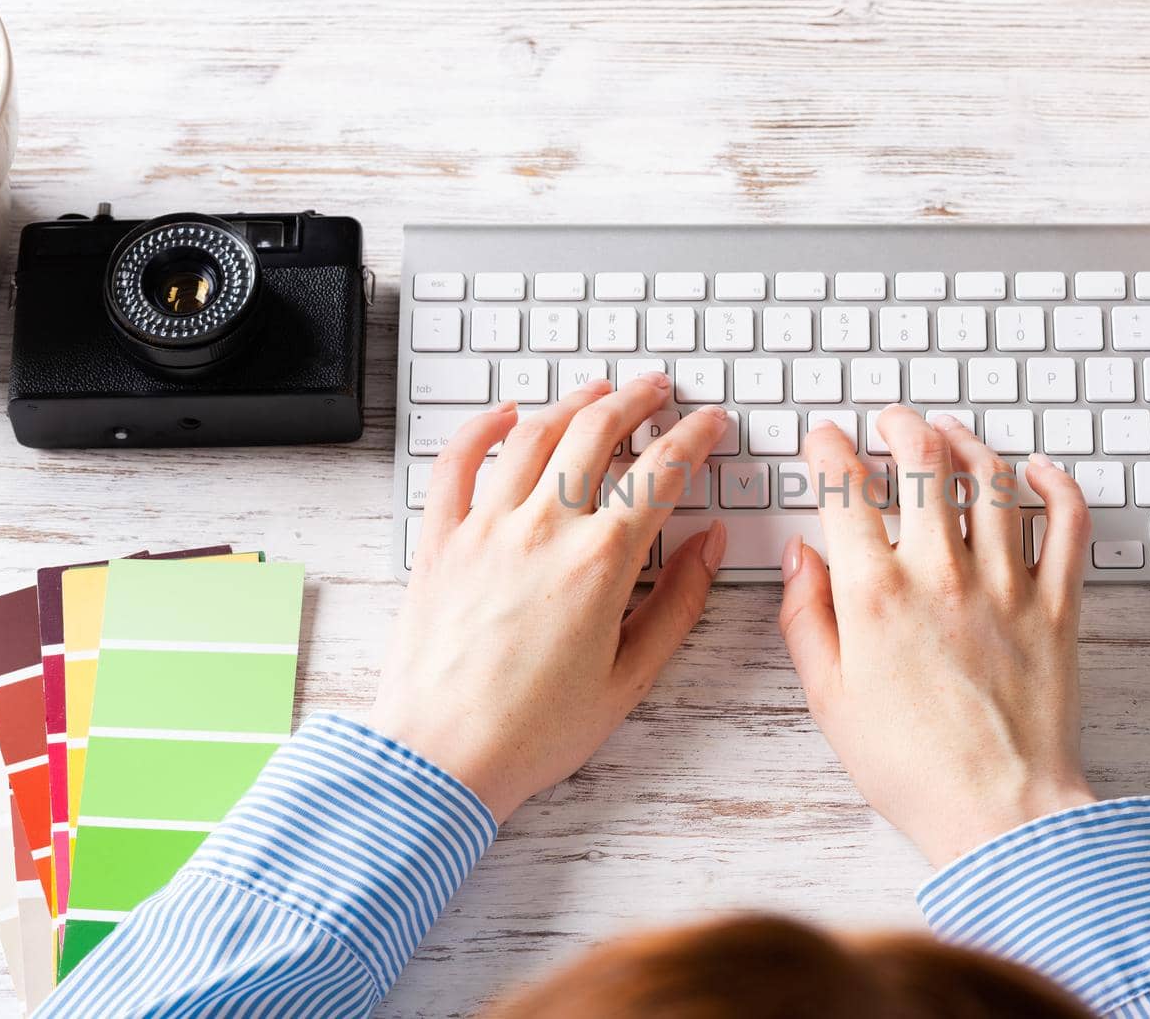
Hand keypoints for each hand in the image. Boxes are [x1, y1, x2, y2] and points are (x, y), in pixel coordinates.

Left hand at [370, 376, 728, 820]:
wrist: (439, 759)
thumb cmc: (532, 732)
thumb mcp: (630, 678)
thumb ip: (679, 604)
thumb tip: (709, 546)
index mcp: (601, 562)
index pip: (662, 472)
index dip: (695, 437)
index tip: (710, 424)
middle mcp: (543, 529)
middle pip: (598, 431)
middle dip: (638, 399)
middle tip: (658, 390)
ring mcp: (485, 528)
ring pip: (534, 434)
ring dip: (572, 402)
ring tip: (597, 391)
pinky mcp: (440, 541)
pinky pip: (456, 463)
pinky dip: (481, 428)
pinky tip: (503, 415)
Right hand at [778, 406, 1095, 866]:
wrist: (1000, 812)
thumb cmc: (912, 767)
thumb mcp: (829, 697)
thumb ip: (808, 618)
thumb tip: (802, 558)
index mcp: (875, 594)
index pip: (844, 488)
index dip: (829, 448)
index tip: (825, 440)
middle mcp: (941, 573)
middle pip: (923, 459)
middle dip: (900, 424)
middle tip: (890, 421)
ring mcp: (1006, 582)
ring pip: (990, 477)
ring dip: (966, 441)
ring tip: (950, 434)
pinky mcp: (1057, 602)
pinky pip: (1067, 521)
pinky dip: (1055, 484)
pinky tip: (1038, 471)